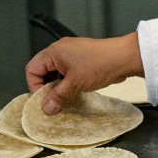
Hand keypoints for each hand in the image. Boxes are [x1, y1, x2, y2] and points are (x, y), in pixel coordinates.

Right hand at [24, 33, 144, 113]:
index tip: (43, 100)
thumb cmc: (102, 63)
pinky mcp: (82, 58)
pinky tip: (75, 91)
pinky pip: (68, 71)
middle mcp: (61, 50)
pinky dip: (68, 81)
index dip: (35, 86)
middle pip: (43, 70)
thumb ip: (58, 96)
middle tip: (54, 101)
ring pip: (56, 72)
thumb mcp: (75, 84)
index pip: (32, 69)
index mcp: (54, 52)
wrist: (125, 57)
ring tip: (65, 97)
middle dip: (47, 87)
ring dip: (58, 85)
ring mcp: (72, 53)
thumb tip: (47, 106)